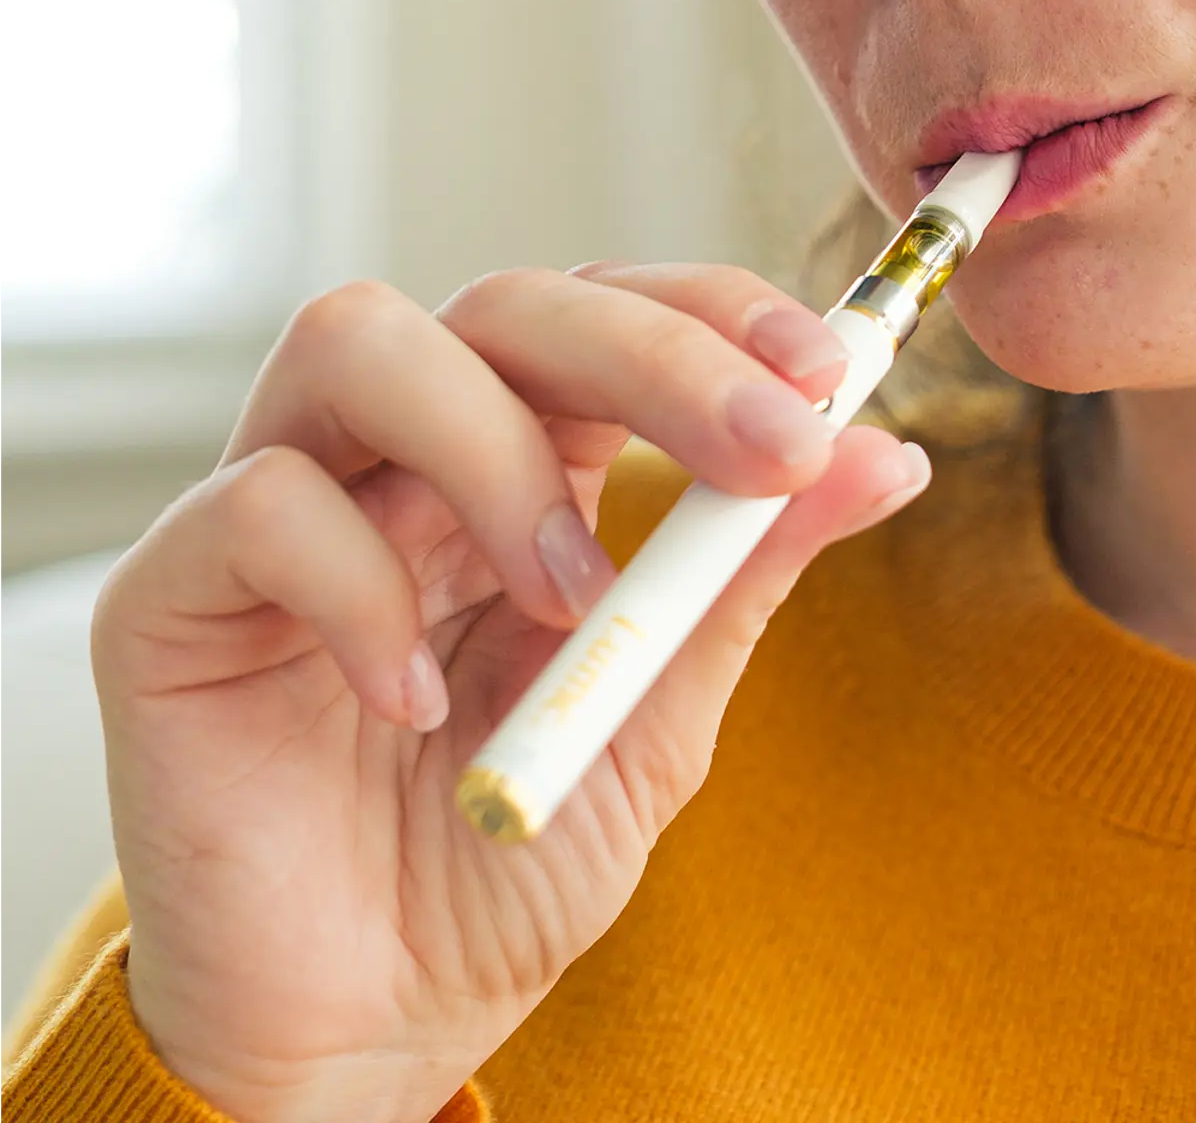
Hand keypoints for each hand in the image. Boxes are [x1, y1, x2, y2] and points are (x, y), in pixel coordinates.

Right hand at [91, 263, 925, 1122]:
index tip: (830, 372)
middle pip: (504, 299)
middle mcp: (399, 449)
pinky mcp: (173, 593)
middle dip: (653, 353)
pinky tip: (420, 699)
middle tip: (765, 447)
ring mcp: (281, 501)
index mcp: (519, 455)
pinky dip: (360, 584)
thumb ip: (744, 575)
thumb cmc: (506, 861)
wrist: (365, 1031)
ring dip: (497, 451)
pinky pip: (257, 506)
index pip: (608, 309)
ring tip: (565, 594)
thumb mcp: (661, 712)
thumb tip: (887, 454)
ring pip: (360, 338)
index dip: (713, 311)